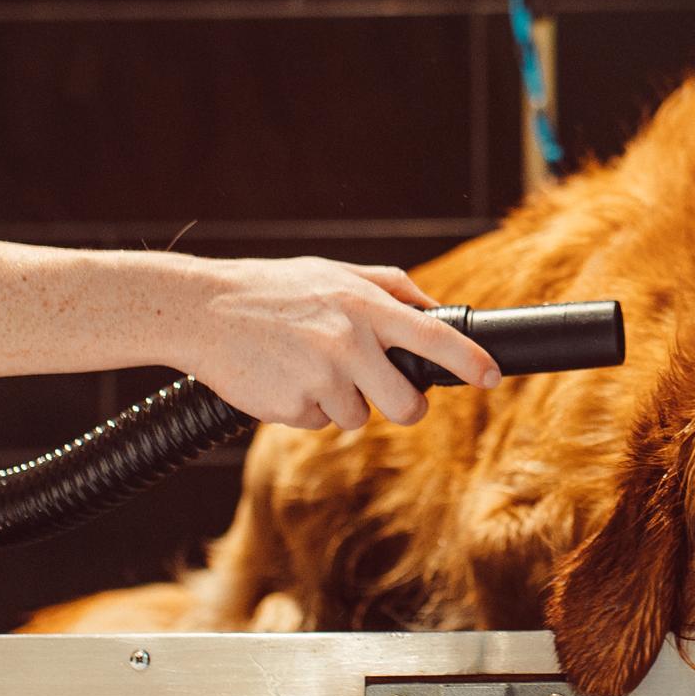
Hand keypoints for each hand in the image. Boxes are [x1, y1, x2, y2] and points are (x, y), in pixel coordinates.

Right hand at [183, 258, 501, 431]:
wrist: (203, 311)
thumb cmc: (272, 289)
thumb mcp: (334, 272)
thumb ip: (389, 287)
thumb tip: (435, 309)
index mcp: (363, 307)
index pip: (433, 337)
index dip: (469, 361)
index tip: (492, 377)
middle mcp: (348, 343)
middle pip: (406, 405)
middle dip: (403, 407)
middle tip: (384, 392)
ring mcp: (320, 379)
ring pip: (359, 417)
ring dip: (342, 402)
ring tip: (307, 366)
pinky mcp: (292, 407)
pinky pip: (318, 423)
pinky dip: (307, 408)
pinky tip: (283, 377)